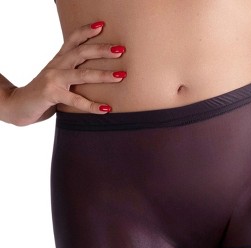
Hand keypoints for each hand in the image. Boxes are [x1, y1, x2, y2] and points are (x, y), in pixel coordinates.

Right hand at [4, 21, 125, 125]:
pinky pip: (76, 100)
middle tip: (121, 50)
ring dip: (103, 74)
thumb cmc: (44, 93)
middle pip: (82, 52)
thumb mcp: (58, 79)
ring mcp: (53, 79)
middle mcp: (57, 66)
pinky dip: (92, 106)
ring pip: (82, 74)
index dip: (86, 31)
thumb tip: (100, 77)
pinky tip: (106, 109)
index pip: (73, 40)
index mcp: (59, 60)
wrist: (18, 105)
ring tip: (121, 76)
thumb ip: (73, 75)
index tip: (102, 26)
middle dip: (102, 50)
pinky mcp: (51, 94)